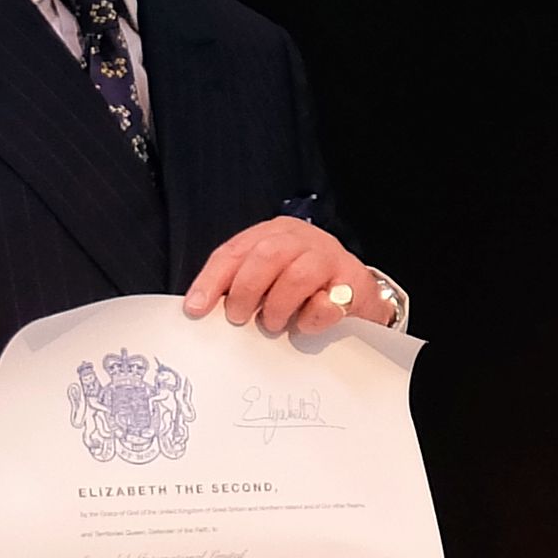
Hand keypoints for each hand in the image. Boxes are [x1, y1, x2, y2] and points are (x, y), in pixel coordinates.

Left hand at [183, 217, 382, 335]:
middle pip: (266, 255)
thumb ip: (242, 285)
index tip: (197, 307)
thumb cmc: (308, 287)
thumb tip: (205, 309)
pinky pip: (329, 303)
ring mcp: (331, 258)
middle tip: (238, 317)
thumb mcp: (270, 278)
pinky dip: (311, 318)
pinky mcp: (355, 283)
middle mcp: (303, 239)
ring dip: (278, 305)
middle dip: (246, 290)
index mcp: (275, 233)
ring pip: (297, 275)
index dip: (212, 280)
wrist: (360, 293)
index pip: (235, 251)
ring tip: (273, 322)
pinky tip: (304, 324)